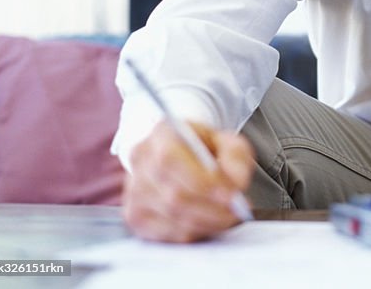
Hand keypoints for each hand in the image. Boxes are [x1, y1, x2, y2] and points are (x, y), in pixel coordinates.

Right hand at [122, 121, 254, 242]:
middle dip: (211, 209)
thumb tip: (237, 184)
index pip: (171, 161)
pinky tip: (209, 225)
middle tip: (237, 212)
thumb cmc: (205, 147)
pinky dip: (193, 234)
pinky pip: (165, 235)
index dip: (202, 182)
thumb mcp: (227, 140)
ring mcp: (133, 191)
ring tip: (228, 218)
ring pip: (170, 217)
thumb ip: (235, 156)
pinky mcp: (135, 217)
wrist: (182, 153)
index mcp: (161, 134)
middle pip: (172, 195)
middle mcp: (140, 161)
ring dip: (206, 223)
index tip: (232, 195)